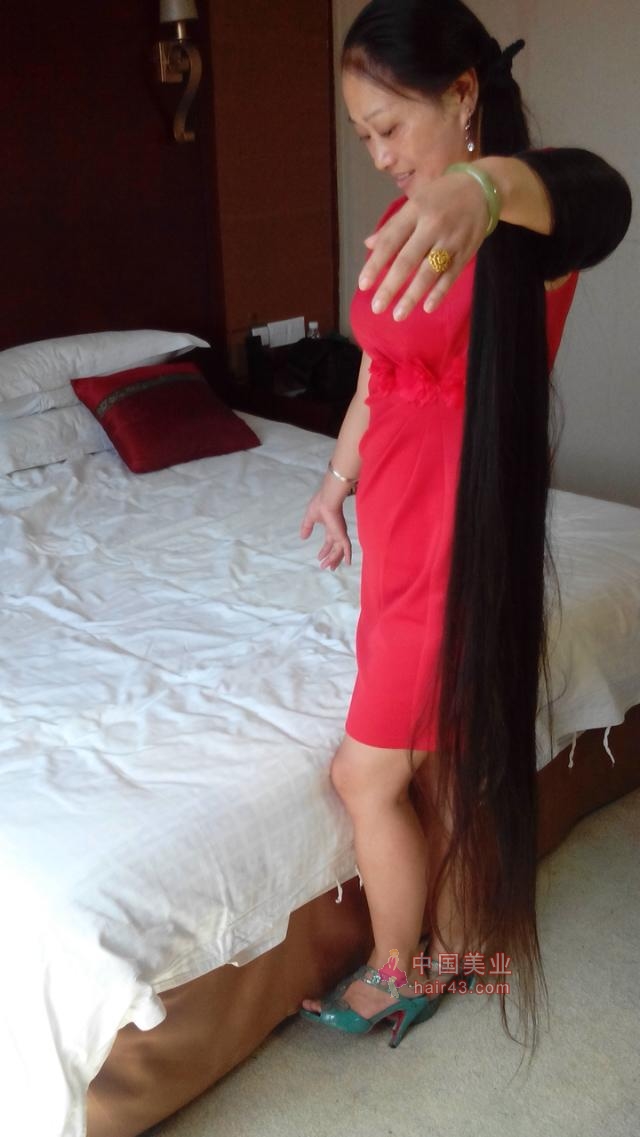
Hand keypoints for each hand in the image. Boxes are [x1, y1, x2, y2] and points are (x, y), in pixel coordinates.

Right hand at [300, 474, 352, 570]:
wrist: (327, 500)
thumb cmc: (319, 505)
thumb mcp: (309, 518)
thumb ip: (306, 528)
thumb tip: (302, 537)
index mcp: (330, 527)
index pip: (329, 541)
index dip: (325, 550)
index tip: (319, 557)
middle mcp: (337, 531)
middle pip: (335, 548)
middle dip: (331, 558)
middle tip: (327, 567)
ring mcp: (340, 533)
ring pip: (340, 550)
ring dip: (335, 559)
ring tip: (330, 568)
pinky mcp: (342, 534)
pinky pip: (347, 547)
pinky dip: (348, 555)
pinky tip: (348, 564)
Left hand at [358, 170, 489, 320]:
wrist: (482, 188)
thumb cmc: (442, 196)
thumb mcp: (415, 201)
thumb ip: (393, 225)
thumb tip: (369, 245)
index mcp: (415, 211)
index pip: (390, 241)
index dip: (375, 264)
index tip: (363, 285)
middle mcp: (432, 226)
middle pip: (407, 260)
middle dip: (391, 286)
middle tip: (376, 307)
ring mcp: (450, 240)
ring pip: (429, 272)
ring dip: (412, 296)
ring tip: (398, 314)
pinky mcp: (465, 252)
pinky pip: (450, 276)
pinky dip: (439, 292)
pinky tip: (427, 307)